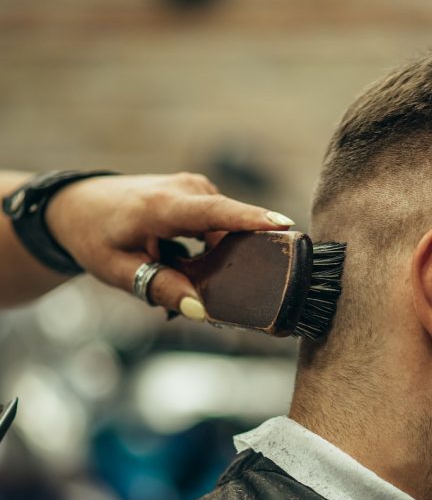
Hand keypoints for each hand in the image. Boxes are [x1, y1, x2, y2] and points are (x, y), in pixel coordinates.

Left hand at [45, 172, 294, 318]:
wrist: (78, 206)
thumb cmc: (95, 237)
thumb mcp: (120, 271)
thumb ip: (161, 288)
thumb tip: (200, 310)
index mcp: (163, 206)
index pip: (217, 212)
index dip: (252, 219)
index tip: (285, 225)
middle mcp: (185, 189)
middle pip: (230, 227)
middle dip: (234, 262)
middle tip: (214, 294)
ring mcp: (195, 188)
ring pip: (226, 228)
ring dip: (219, 258)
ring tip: (185, 273)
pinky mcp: (199, 194)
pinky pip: (220, 224)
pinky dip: (213, 247)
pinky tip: (190, 263)